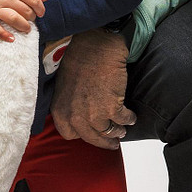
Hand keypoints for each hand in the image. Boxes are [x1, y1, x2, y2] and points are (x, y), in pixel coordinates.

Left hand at [50, 29, 134, 148]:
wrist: (95, 47)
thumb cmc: (79, 60)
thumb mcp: (63, 86)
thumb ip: (69, 104)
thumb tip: (79, 115)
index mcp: (60, 110)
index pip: (69, 134)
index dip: (81, 134)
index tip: (90, 134)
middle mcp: (75, 116)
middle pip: (91, 138)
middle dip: (103, 142)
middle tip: (112, 144)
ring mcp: (94, 114)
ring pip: (108, 133)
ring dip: (117, 133)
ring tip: (122, 131)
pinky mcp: (112, 107)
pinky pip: (123, 120)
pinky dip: (129, 119)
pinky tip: (131, 117)